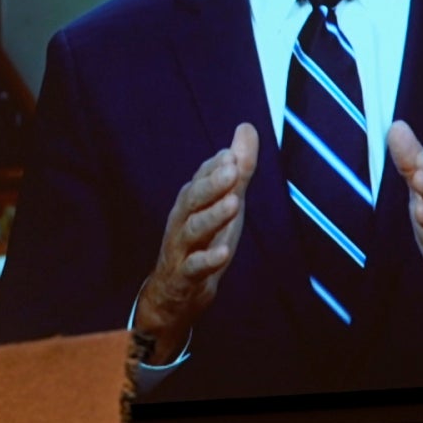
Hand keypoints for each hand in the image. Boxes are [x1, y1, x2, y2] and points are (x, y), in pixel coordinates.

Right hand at [135, 123, 257, 364]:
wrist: (176, 294)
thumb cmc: (202, 242)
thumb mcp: (225, 205)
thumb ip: (238, 170)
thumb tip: (246, 128)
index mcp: (191, 202)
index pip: (200, 179)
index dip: (215, 167)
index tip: (231, 154)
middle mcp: (182, 221)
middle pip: (193, 199)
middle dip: (211, 184)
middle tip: (232, 170)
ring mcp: (182, 249)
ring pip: (193, 229)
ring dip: (212, 216)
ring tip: (233, 204)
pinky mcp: (185, 277)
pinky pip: (194, 267)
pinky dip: (207, 260)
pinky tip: (222, 253)